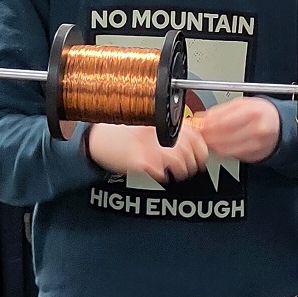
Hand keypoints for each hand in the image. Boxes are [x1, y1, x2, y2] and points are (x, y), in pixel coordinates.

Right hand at [82, 122, 209, 183]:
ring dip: (181, 171)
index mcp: (160, 120)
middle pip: (189, 149)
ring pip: (179, 161)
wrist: (95, 140)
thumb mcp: (148, 124)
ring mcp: (147, 145)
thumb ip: (168, 129)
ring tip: (176, 172)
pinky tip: (159, 174)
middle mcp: (156, 131)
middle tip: (190, 167)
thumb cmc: (120, 132)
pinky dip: (163, 176)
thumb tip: (192, 139)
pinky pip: (159, 172)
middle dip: (193, 163)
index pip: (194, 133)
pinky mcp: (138, 160)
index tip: (201, 155)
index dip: (201, 148)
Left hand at [192, 97, 282, 162]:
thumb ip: (220, 110)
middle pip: (222, 139)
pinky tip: (221, 143)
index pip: (222, 123)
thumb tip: (202, 118)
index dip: (207, 126)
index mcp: (253, 113)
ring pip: (224, 150)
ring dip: (212, 145)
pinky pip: (231, 155)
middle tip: (201, 133)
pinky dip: (222, 150)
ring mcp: (255, 145)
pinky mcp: (253, 157)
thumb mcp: (242, 103)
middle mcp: (256, 131)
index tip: (199, 125)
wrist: (279, 126)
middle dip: (207, 137)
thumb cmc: (261, 113)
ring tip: (210, 138)